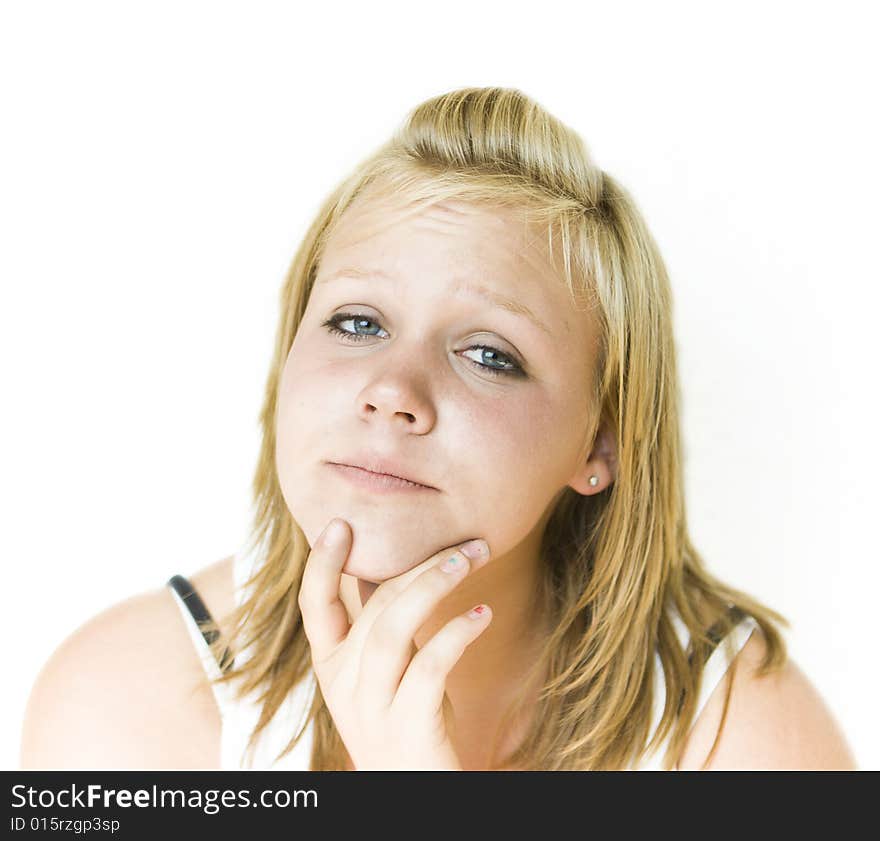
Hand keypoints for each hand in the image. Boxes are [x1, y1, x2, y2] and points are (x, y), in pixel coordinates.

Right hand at [298, 517, 493, 769]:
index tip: (341, 522)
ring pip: (391, 630)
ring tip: (469, 561)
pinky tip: (482, 616)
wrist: (414, 796)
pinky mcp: (408, 728)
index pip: (313, 607)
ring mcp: (372, 708)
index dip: (322, 563)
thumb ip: (377, 625)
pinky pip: (428, 668)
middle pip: (374, 607)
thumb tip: (380, 569)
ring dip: (431, 587)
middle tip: (466, 542)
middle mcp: (343, 685)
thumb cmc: (407, 723)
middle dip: (419, 564)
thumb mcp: (383, 672)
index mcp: (332, 666)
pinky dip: (456, 635)